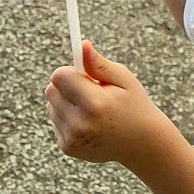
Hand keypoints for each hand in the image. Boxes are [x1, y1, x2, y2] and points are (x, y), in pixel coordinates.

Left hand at [45, 41, 164, 164]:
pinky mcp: (68, 147)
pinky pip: (55, 121)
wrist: (142, 144)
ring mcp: (73, 138)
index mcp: (94, 103)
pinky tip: (88, 123)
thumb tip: (82, 45)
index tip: (84, 75)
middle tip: (89, 91)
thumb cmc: (134, 105)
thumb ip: (99, 63)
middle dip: (66, 86)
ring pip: (51, 106)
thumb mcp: (124, 80)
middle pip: (51, 90)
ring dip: (66, 102)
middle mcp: (80, 123)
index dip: (70, 71)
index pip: (59, 76)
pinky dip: (68, 118)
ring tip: (91, 109)